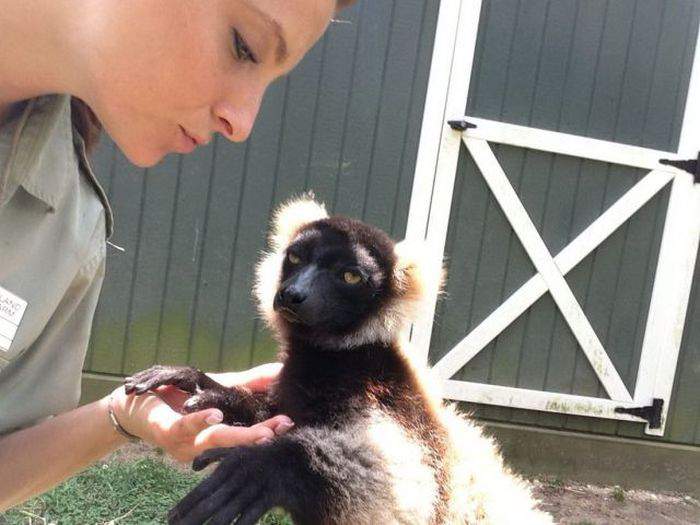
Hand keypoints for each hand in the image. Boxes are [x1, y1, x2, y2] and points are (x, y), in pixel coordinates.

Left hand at [109, 362, 290, 461]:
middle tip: (283, 433)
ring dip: (239, 437)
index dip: (269, 429)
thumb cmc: (176, 399)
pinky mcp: (168, 431)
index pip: (248, 434)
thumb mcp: (218, 388)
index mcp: (219, 435)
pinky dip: (201, 420)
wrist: (133, 405)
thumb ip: (250, 382)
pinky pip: (187, 426)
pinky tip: (216, 414)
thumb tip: (280, 372)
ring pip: (216, 438)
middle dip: (261, 437)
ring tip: (264, 434)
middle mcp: (205, 443)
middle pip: (237, 441)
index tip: (291, 424)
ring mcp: (186, 441)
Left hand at [169, 445, 282, 524]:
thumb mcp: (240, 450)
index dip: (185, 505)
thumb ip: (217, 455)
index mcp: (231, 462)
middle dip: (191, 520)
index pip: (203, 489)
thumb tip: (194, 467)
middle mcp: (241, 473)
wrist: (301, 453)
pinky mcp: (272, 495)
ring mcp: (256, 484)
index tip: (170, 519)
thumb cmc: (266, 456)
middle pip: (210, 503)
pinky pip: (249, 516)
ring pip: (226, 513)